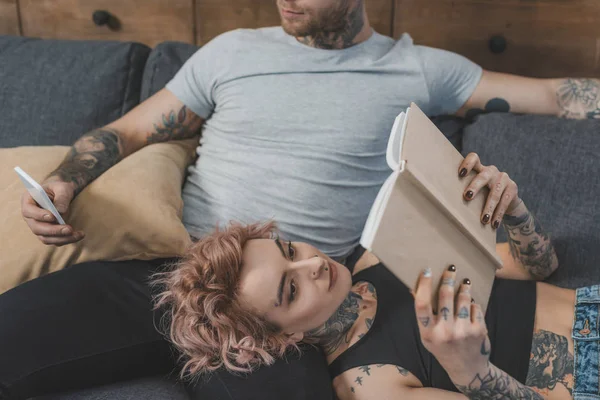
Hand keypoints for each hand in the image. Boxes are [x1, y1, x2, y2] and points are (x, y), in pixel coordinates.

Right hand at [20, 177, 84, 245]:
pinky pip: (54, 240)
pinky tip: (78, 236)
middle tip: (69, 229)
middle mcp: (30, 216)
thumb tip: (61, 211)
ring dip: (62, 238)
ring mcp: (37, 226)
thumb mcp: (62, 187)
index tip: (53, 216)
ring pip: (45, 238)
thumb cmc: (59, 189)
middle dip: (53, 230)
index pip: (28, 211)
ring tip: (78, 235)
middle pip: (37, 228)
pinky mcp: (47, 233)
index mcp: (28, 201)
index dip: (39, 215)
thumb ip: (62, 196)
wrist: (62, 195)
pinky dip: (66, 240)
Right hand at [414, 265, 490, 381]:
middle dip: (448, 278)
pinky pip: (475, 307)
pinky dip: (473, 303)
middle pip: (445, 296)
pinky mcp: (479, 330)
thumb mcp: (428, 336)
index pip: (422, 304)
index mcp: (428, 333)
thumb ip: (423, 315)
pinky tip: (471, 304)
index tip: (427, 270)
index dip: (423, 285)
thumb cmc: (444, 348)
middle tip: (451, 268)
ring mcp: (463, 331)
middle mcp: (445, 331)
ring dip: (464, 287)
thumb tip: (414, 289)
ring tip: (465, 282)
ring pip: (463, 298)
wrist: (468, 369)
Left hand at [458, 153, 520, 228]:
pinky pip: (505, 202)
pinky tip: (494, 224)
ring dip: (488, 208)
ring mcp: (503, 178)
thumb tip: (445, 205)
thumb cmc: (482, 194)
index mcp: (479, 168)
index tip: (460, 174)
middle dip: (475, 186)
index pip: (474, 158)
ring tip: (484, 220)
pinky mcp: (513, 188)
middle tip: (467, 197)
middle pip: (482, 176)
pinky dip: (499, 214)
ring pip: (495, 193)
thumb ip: (464, 191)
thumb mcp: (475, 190)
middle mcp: (491, 171)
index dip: (468, 163)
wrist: (507, 199)